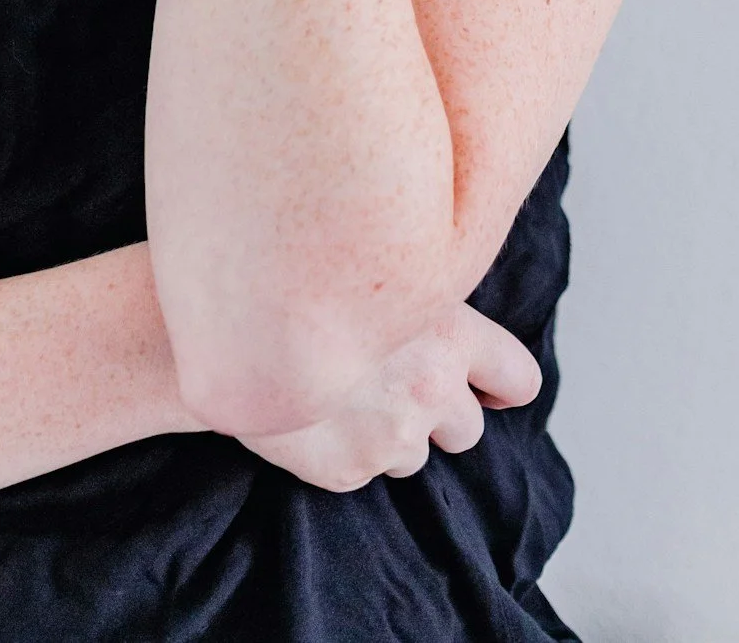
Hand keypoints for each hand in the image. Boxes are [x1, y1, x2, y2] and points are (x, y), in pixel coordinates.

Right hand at [233, 303, 543, 492]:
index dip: (503, 386)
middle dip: (442, 414)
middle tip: (401, 387)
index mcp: (451, 331)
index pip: (519, 380)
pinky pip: (364, 471)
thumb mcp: (384, 266)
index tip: (488, 387)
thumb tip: (455, 322)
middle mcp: (431, 387)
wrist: (219, 321)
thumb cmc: (302, 276)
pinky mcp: (349, 470)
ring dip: (393, 434)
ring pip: (416, 457)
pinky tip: (315, 415)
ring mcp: (390, 435)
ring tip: (348, 396)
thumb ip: (426, 301)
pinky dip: (346, 451)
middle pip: (469, 430)